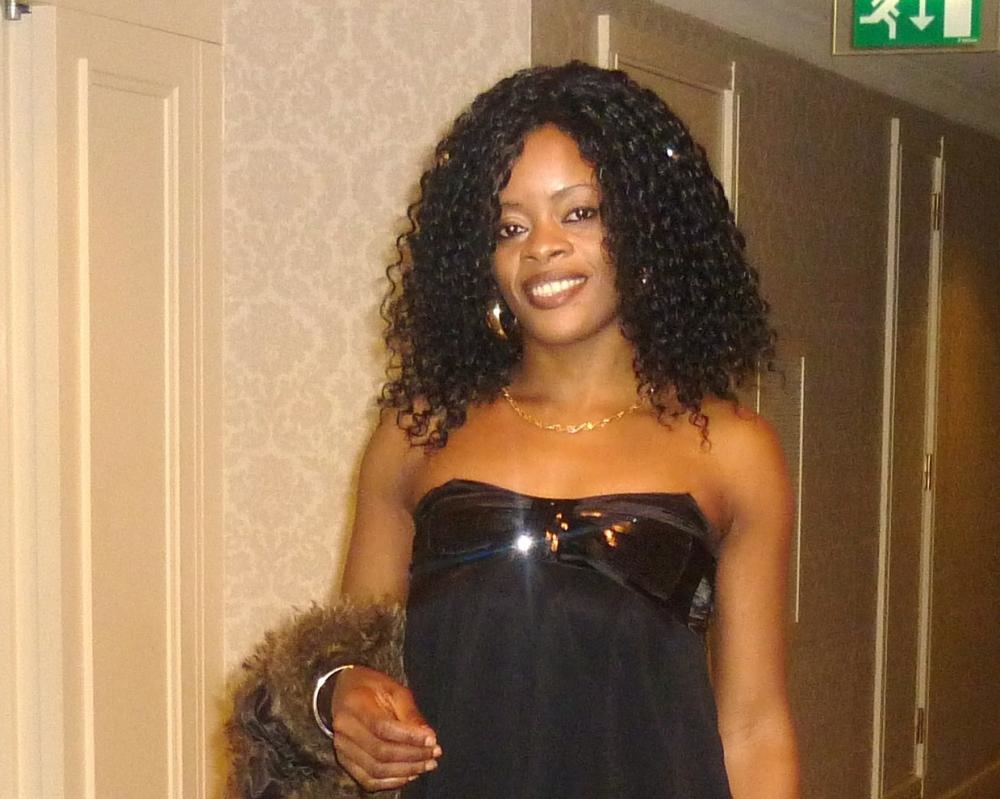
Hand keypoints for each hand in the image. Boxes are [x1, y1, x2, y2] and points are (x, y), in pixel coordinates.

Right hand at [331, 666, 441, 791]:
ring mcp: (342, 747)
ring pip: (375, 770)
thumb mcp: (394, 689)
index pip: (382, 727)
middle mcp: (345, 728)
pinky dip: (391, 782)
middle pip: (380, 752)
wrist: (344, 690)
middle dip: (412, 756)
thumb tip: (428, 737)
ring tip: (426, 764)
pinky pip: (367, 780)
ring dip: (405, 771)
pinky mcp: (345, 760)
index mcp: (355, 703)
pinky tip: (408, 775)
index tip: (432, 739)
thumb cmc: (372, 687)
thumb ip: (410, 713)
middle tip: (434, 754)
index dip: (409, 737)